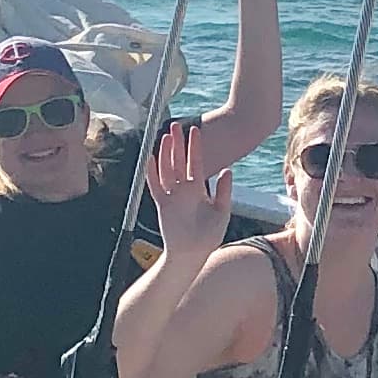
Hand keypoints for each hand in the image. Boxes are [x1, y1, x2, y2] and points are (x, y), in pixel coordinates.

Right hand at [146, 117, 235, 265]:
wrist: (193, 253)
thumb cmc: (209, 235)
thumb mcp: (221, 211)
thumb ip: (223, 191)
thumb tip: (227, 171)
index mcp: (198, 189)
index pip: (195, 163)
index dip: (195, 147)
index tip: (195, 131)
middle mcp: (183, 190)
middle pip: (178, 162)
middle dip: (177, 144)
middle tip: (176, 125)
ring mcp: (172, 196)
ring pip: (166, 170)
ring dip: (165, 154)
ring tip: (165, 137)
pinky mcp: (163, 204)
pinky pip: (155, 185)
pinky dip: (152, 173)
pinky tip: (150, 158)